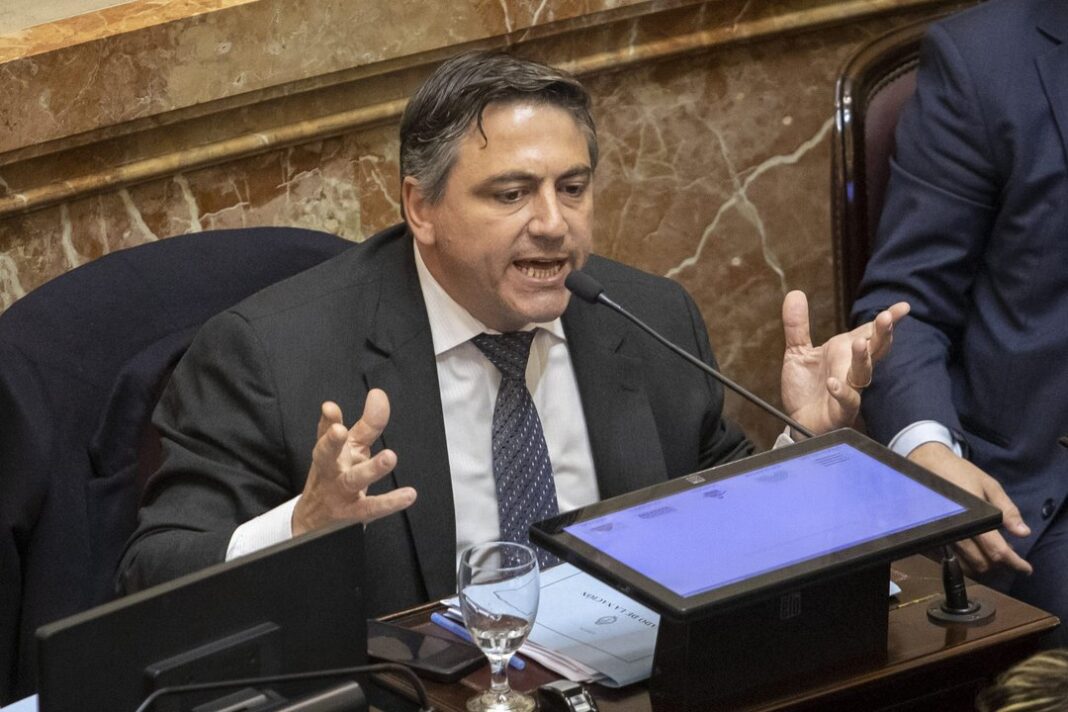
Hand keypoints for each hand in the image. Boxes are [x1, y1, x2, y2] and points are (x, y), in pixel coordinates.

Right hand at [292, 389, 416, 535]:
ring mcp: (340, 492)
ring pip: (353, 480)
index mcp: (330, 452)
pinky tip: (408, 495)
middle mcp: (332, 469)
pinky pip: (372, 507)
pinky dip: (391, 502)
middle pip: (326, 455)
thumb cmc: (335, 476)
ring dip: (371, 468)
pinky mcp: (353, 513)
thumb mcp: (348, 449)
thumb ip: (366, 423)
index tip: (330, 408)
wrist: (314, 521)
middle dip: (331, 442)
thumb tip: (378, 395)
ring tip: (389, 457)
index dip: (329, 420)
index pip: (327, 433)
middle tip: (339, 431)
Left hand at [780, 291, 908, 435]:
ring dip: (863, 358)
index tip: (903, 307)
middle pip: (874, 349)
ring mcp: (849, 390)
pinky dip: (841, 391)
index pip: (869, 332)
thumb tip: (795, 293)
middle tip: (887, 318)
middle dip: (882, 334)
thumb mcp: (797, 351)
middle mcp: (851, 369)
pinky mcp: (840, 410)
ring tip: (858, 343)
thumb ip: (797, 325)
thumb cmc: (806, 388)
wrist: (797, 421)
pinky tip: (833, 383)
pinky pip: (846, 401)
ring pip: (863, 373)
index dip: (887, 319)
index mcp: (844, 352)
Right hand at [910, 442, 1031, 575]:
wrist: (925, 465)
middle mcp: (955, 532)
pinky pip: (950, 560)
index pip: (997, 551)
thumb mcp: (989, 485)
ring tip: (992, 555)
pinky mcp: (930, 538)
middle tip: (1009, 555)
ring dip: (983, 566)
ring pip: (966, 566)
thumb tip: (1024, 533)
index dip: (1015, 563)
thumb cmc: (960, 473)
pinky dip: (966, 563)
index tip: (1027, 568)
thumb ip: (1006, 510)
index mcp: (973, 519)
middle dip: (1000, 565)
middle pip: (982, 564)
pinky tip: (973, 552)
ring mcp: (941, 537)